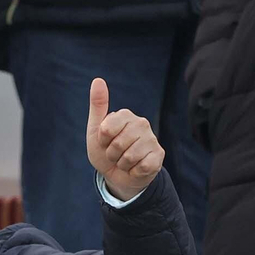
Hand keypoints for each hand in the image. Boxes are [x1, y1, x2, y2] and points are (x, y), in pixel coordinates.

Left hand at [86, 77, 163, 200]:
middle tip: (114, 154)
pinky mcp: (159, 155)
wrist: (116, 174)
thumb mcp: (95, 129)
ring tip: (123, 160)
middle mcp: (142, 124)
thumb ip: (98, 106)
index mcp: (125, 115)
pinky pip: (141, 166)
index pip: (106, 129)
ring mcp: (152, 139)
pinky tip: (135, 167)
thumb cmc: (105, 150)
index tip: (104, 141)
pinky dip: (133, 171)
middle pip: (117, 144)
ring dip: (121, 164)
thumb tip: (98, 80)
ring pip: (129, 157)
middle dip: (111, 154)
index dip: (101, 140)